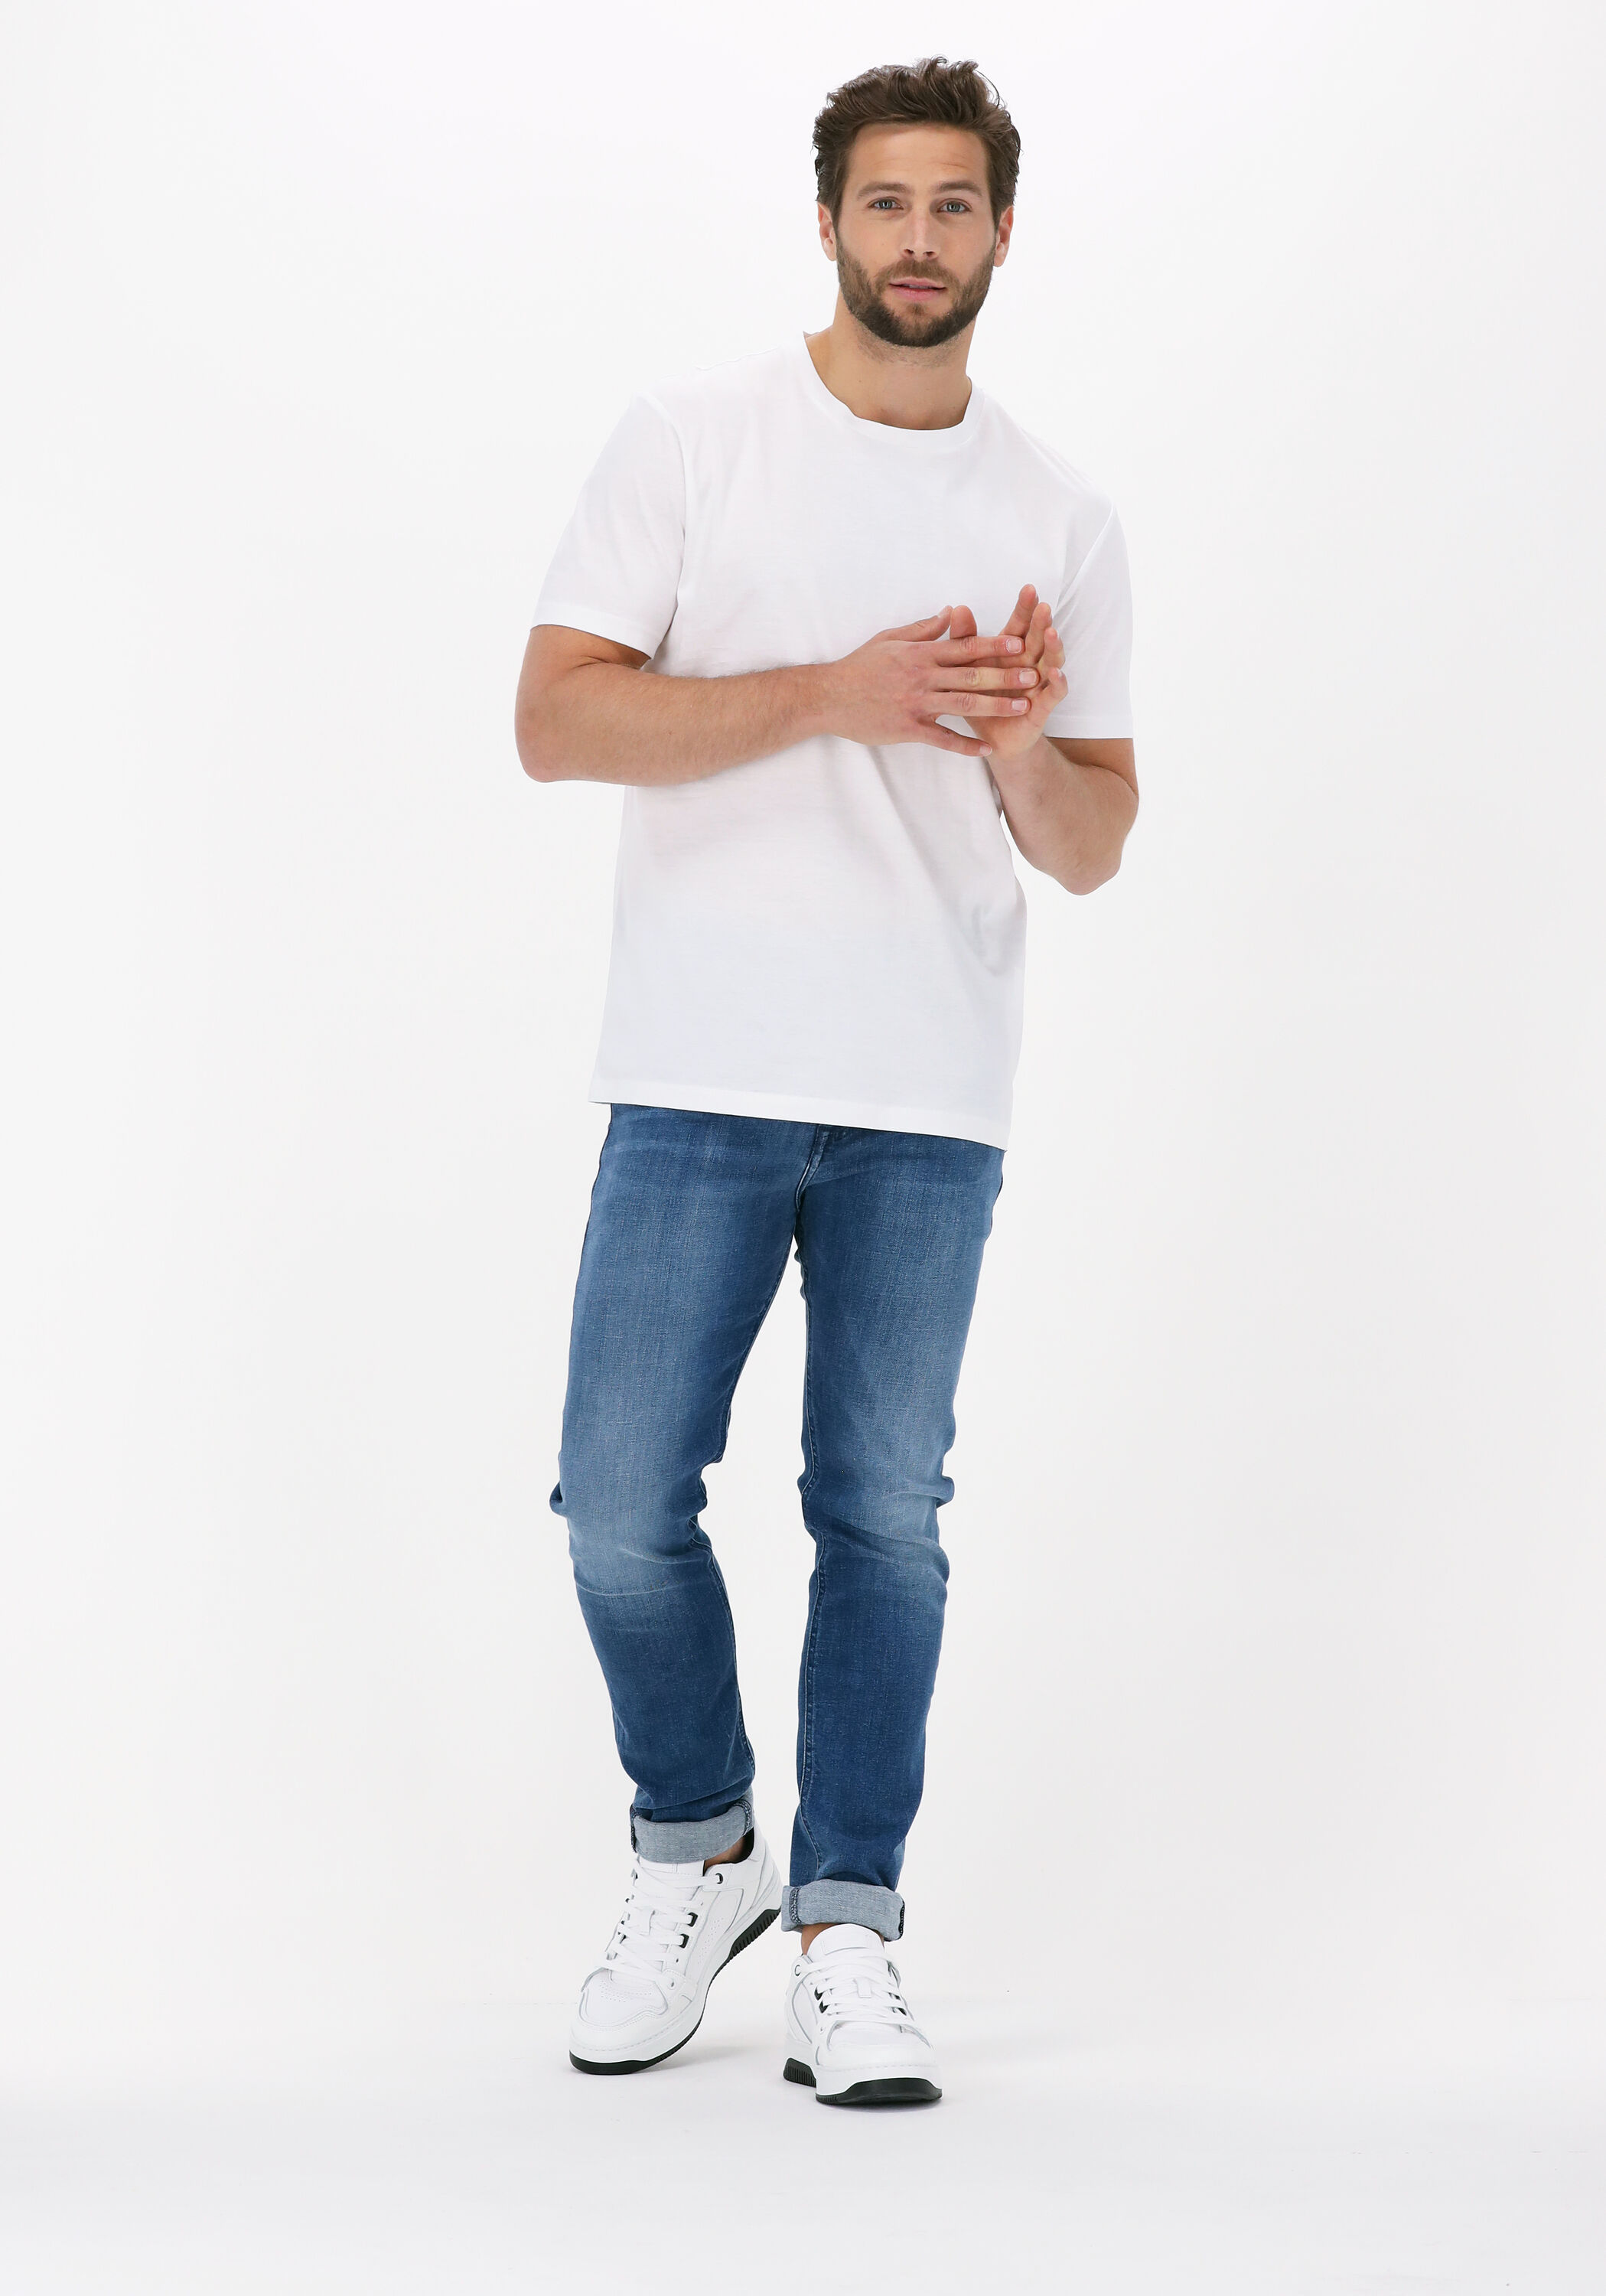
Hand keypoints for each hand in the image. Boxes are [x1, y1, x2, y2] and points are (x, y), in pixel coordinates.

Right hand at [820, 608, 1042, 757]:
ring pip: (964, 703)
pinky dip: (965, 745)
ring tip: (1022, 708)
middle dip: (1006, 675)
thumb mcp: (889, 639)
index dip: (994, 646)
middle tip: (1035, 676)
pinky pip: (942, 739)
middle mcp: (922, 677)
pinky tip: (986, 750)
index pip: (965, 647)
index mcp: (920, 654)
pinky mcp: (908, 729)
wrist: (828, 696)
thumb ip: (923, 628)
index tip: (1021, 645)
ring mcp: (916, 704)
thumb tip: (952, 612)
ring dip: (995, 706)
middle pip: (972, 674)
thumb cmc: (858, 667)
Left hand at [946, 586, 1066, 766]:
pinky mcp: (1042, 708)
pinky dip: (1057, 683)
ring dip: (1053, 648)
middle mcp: (1028, 665)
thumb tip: (957, 608)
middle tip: (1043, 606)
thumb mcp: (968, 669)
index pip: (1019, 626)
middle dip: (1041, 623)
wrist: (989, 740)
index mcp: (1010, 654)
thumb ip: (965, 640)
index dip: (1025, 609)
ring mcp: (1038, 686)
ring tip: (1052, 633)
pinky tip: (1056, 672)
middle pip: (1038, 640)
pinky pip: (1053, 694)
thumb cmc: (980, 701)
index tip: (1029, 588)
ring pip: (1050, 662)